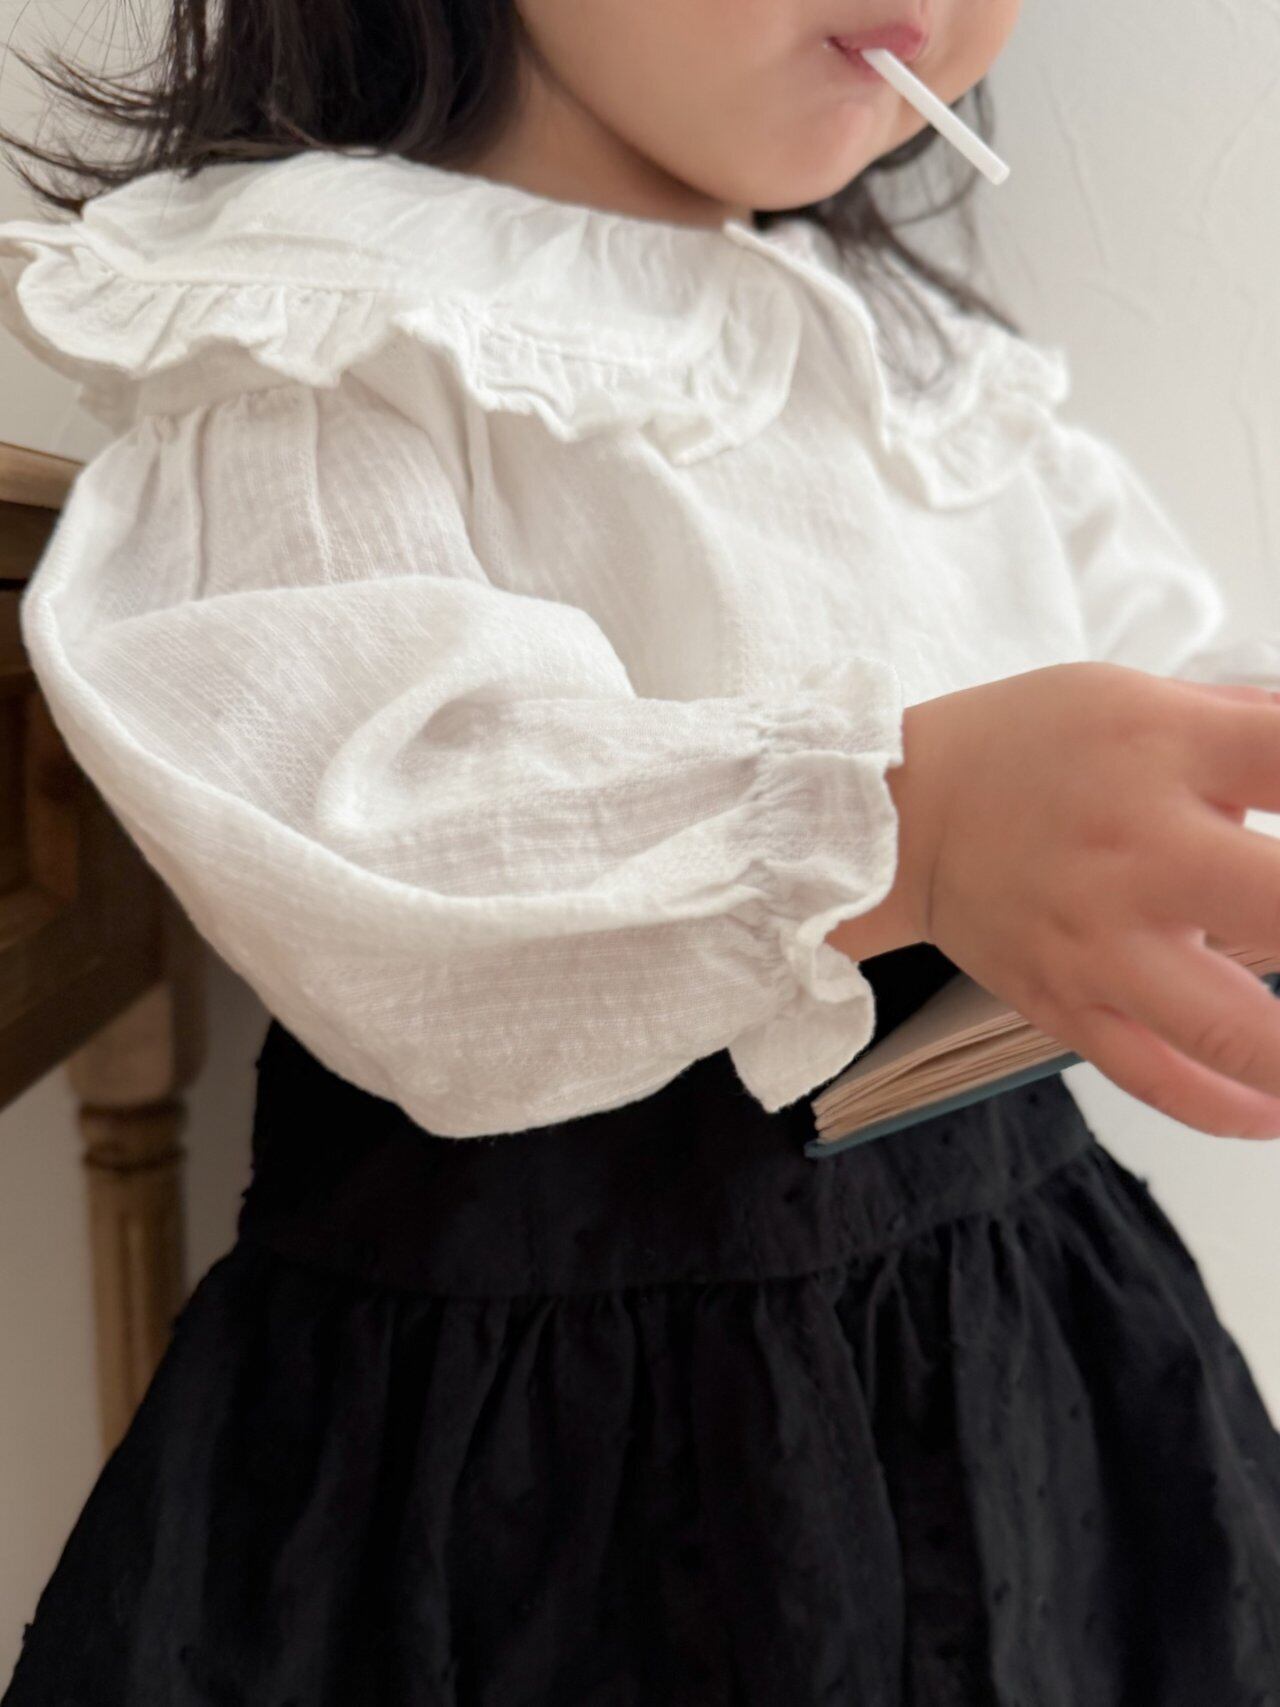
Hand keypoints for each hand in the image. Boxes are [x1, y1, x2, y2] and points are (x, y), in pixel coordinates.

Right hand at [906, 662, 1279, 1139]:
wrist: (896, 818)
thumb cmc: (1027, 746)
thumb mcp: (1140, 696)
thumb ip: (1254, 728)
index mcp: (1161, 748)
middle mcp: (1135, 848)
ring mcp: (1098, 939)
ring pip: (1230, 1028)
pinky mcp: (1066, 1003)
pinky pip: (1158, 1077)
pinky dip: (1233, 1110)